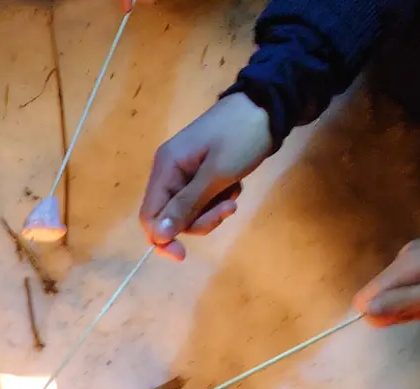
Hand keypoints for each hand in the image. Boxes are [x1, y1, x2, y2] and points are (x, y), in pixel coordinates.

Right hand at [139, 93, 271, 260]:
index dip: (162, 239)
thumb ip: (186, 206)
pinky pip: (202, 199)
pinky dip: (218, 199)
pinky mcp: (201, 172)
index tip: (183, 254)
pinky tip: (234, 185)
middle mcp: (169, 171)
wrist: (270, 104)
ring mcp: (185, 171)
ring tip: (234, 195)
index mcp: (166, 168)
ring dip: (212, 210)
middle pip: (171, 216)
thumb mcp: (216, 175)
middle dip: (198, 221)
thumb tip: (158, 236)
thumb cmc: (241, 136)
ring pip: (189, 211)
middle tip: (227, 210)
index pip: (150, 216)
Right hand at [355, 232, 419, 325]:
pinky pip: (411, 282)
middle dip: (403, 310)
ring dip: (417, 304)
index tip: (412, 316)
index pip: (365, 298)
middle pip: (381, 295)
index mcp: (405, 265)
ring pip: (397, 291)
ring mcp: (417, 253)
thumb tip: (363, 311)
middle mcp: (404, 256)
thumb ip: (404, 302)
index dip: (382, 316)